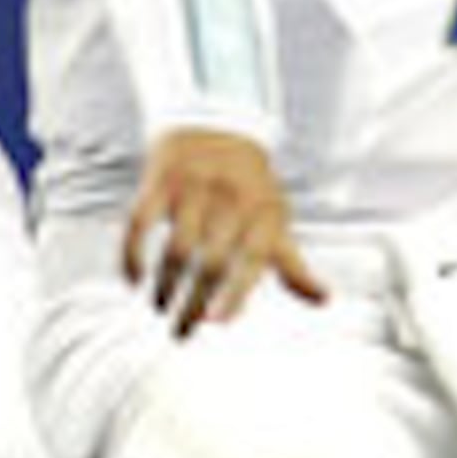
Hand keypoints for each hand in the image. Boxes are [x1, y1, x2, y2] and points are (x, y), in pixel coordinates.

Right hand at [120, 128, 328, 333]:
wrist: (219, 124)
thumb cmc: (251, 187)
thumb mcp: (276, 220)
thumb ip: (292, 264)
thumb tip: (324, 300)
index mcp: (262, 215)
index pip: (251, 264)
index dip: (235, 297)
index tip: (217, 324)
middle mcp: (230, 202)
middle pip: (212, 265)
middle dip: (194, 305)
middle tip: (181, 333)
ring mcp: (193, 189)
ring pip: (177, 250)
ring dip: (165, 286)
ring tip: (160, 307)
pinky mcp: (160, 180)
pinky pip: (139, 222)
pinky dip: (132, 254)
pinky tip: (133, 279)